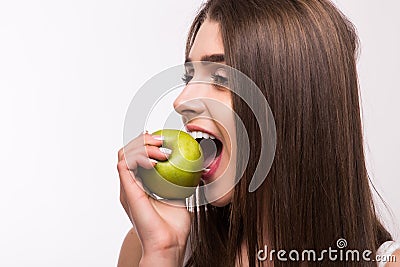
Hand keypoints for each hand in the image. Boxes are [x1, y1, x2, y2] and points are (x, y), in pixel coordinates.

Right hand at [117, 133, 190, 264]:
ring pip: (124, 153)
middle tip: (162, 141)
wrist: (169, 243)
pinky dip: (139, 157)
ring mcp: (127, 188)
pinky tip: (156, 161)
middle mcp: (130, 185)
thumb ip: (179, 182)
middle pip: (127, 151)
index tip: (161, 138)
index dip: (144, 143)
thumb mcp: (178, 196)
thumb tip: (192, 167)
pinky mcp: (127, 190)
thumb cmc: (174, 225)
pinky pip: (126, 164)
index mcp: (139, 186)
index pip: (135, 157)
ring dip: (142, 146)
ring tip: (161, 150)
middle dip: (143, 140)